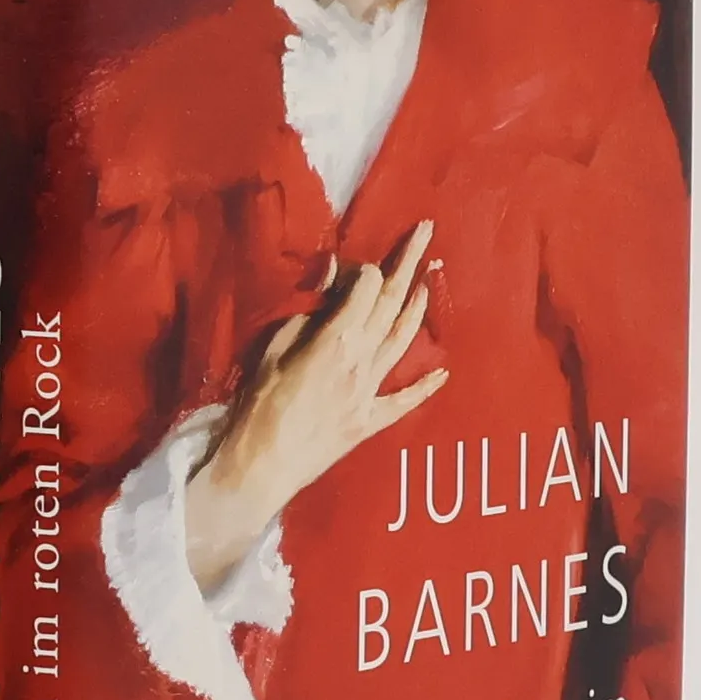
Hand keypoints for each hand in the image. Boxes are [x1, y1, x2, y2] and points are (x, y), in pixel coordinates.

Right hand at [184, 222, 444, 587]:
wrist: (262, 466)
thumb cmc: (258, 406)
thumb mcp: (271, 350)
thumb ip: (305, 318)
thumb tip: (327, 293)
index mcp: (337, 339)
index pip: (365, 287)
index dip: (360, 269)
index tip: (347, 267)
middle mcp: (363, 361)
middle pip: (392, 304)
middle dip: (408, 264)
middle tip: (426, 233)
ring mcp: (370, 393)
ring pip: (402, 342)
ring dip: (416, 310)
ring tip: (427, 284)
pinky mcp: (370, 421)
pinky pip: (403, 402)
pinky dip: (424, 387)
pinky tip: (443, 374)